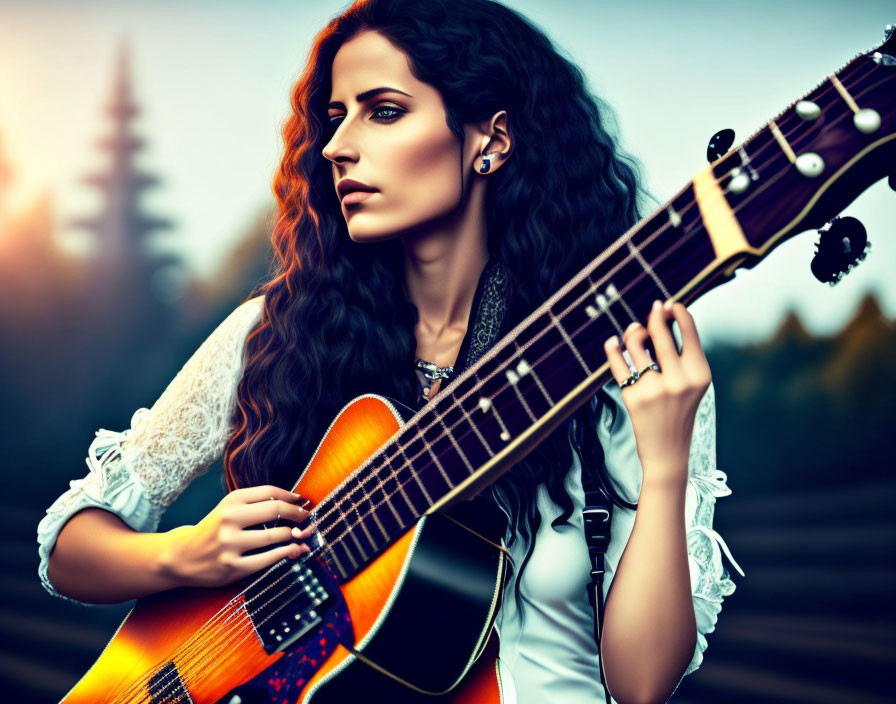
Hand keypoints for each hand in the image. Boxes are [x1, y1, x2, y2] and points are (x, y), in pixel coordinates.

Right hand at [162, 484, 314, 587]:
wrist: (181, 556)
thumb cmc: (213, 529)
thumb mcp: (228, 509)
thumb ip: (256, 503)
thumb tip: (295, 503)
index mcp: (230, 501)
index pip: (270, 492)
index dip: (291, 496)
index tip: (303, 501)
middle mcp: (229, 519)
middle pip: (276, 510)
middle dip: (298, 514)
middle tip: (308, 517)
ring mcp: (230, 544)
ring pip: (275, 536)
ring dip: (294, 535)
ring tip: (302, 535)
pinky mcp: (233, 566)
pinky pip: (268, 559)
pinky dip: (286, 554)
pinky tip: (294, 550)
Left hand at [603, 299, 711, 485]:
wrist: (668, 452)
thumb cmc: (680, 411)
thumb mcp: (692, 384)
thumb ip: (681, 353)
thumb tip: (659, 316)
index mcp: (699, 374)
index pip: (688, 331)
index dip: (677, 311)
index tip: (668, 303)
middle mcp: (678, 380)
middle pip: (659, 331)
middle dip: (653, 316)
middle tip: (652, 311)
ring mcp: (654, 389)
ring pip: (635, 343)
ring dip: (633, 332)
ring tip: (634, 334)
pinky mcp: (632, 398)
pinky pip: (617, 363)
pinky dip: (612, 348)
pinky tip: (612, 343)